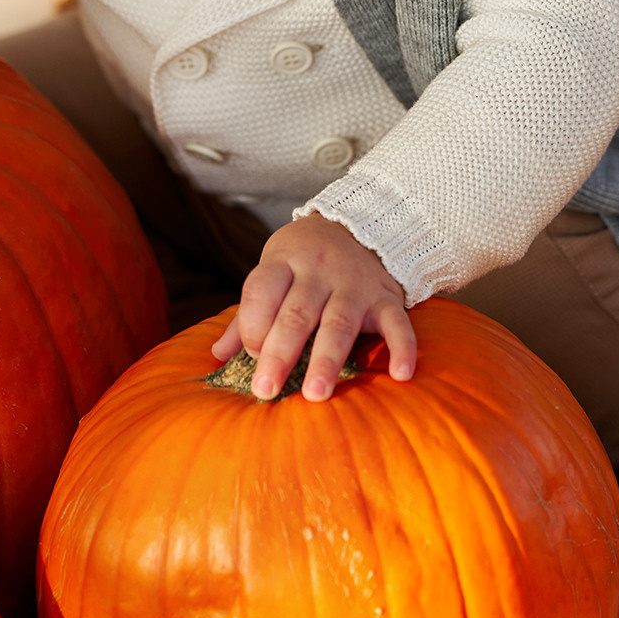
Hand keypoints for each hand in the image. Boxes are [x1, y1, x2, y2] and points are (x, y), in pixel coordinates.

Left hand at [210, 215, 416, 401]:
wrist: (362, 224)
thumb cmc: (305, 261)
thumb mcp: (273, 272)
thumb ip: (247, 314)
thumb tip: (216, 355)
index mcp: (284, 263)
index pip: (261, 291)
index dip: (251, 325)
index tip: (248, 356)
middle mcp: (319, 272)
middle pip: (296, 314)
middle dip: (279, 353)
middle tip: (266, 389)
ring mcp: (355, 284)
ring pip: (339, 322)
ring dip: (327, 358)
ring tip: (316, 393)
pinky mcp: (386, 296)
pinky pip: (397, 322)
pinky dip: (402, 347)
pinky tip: (400, 376)